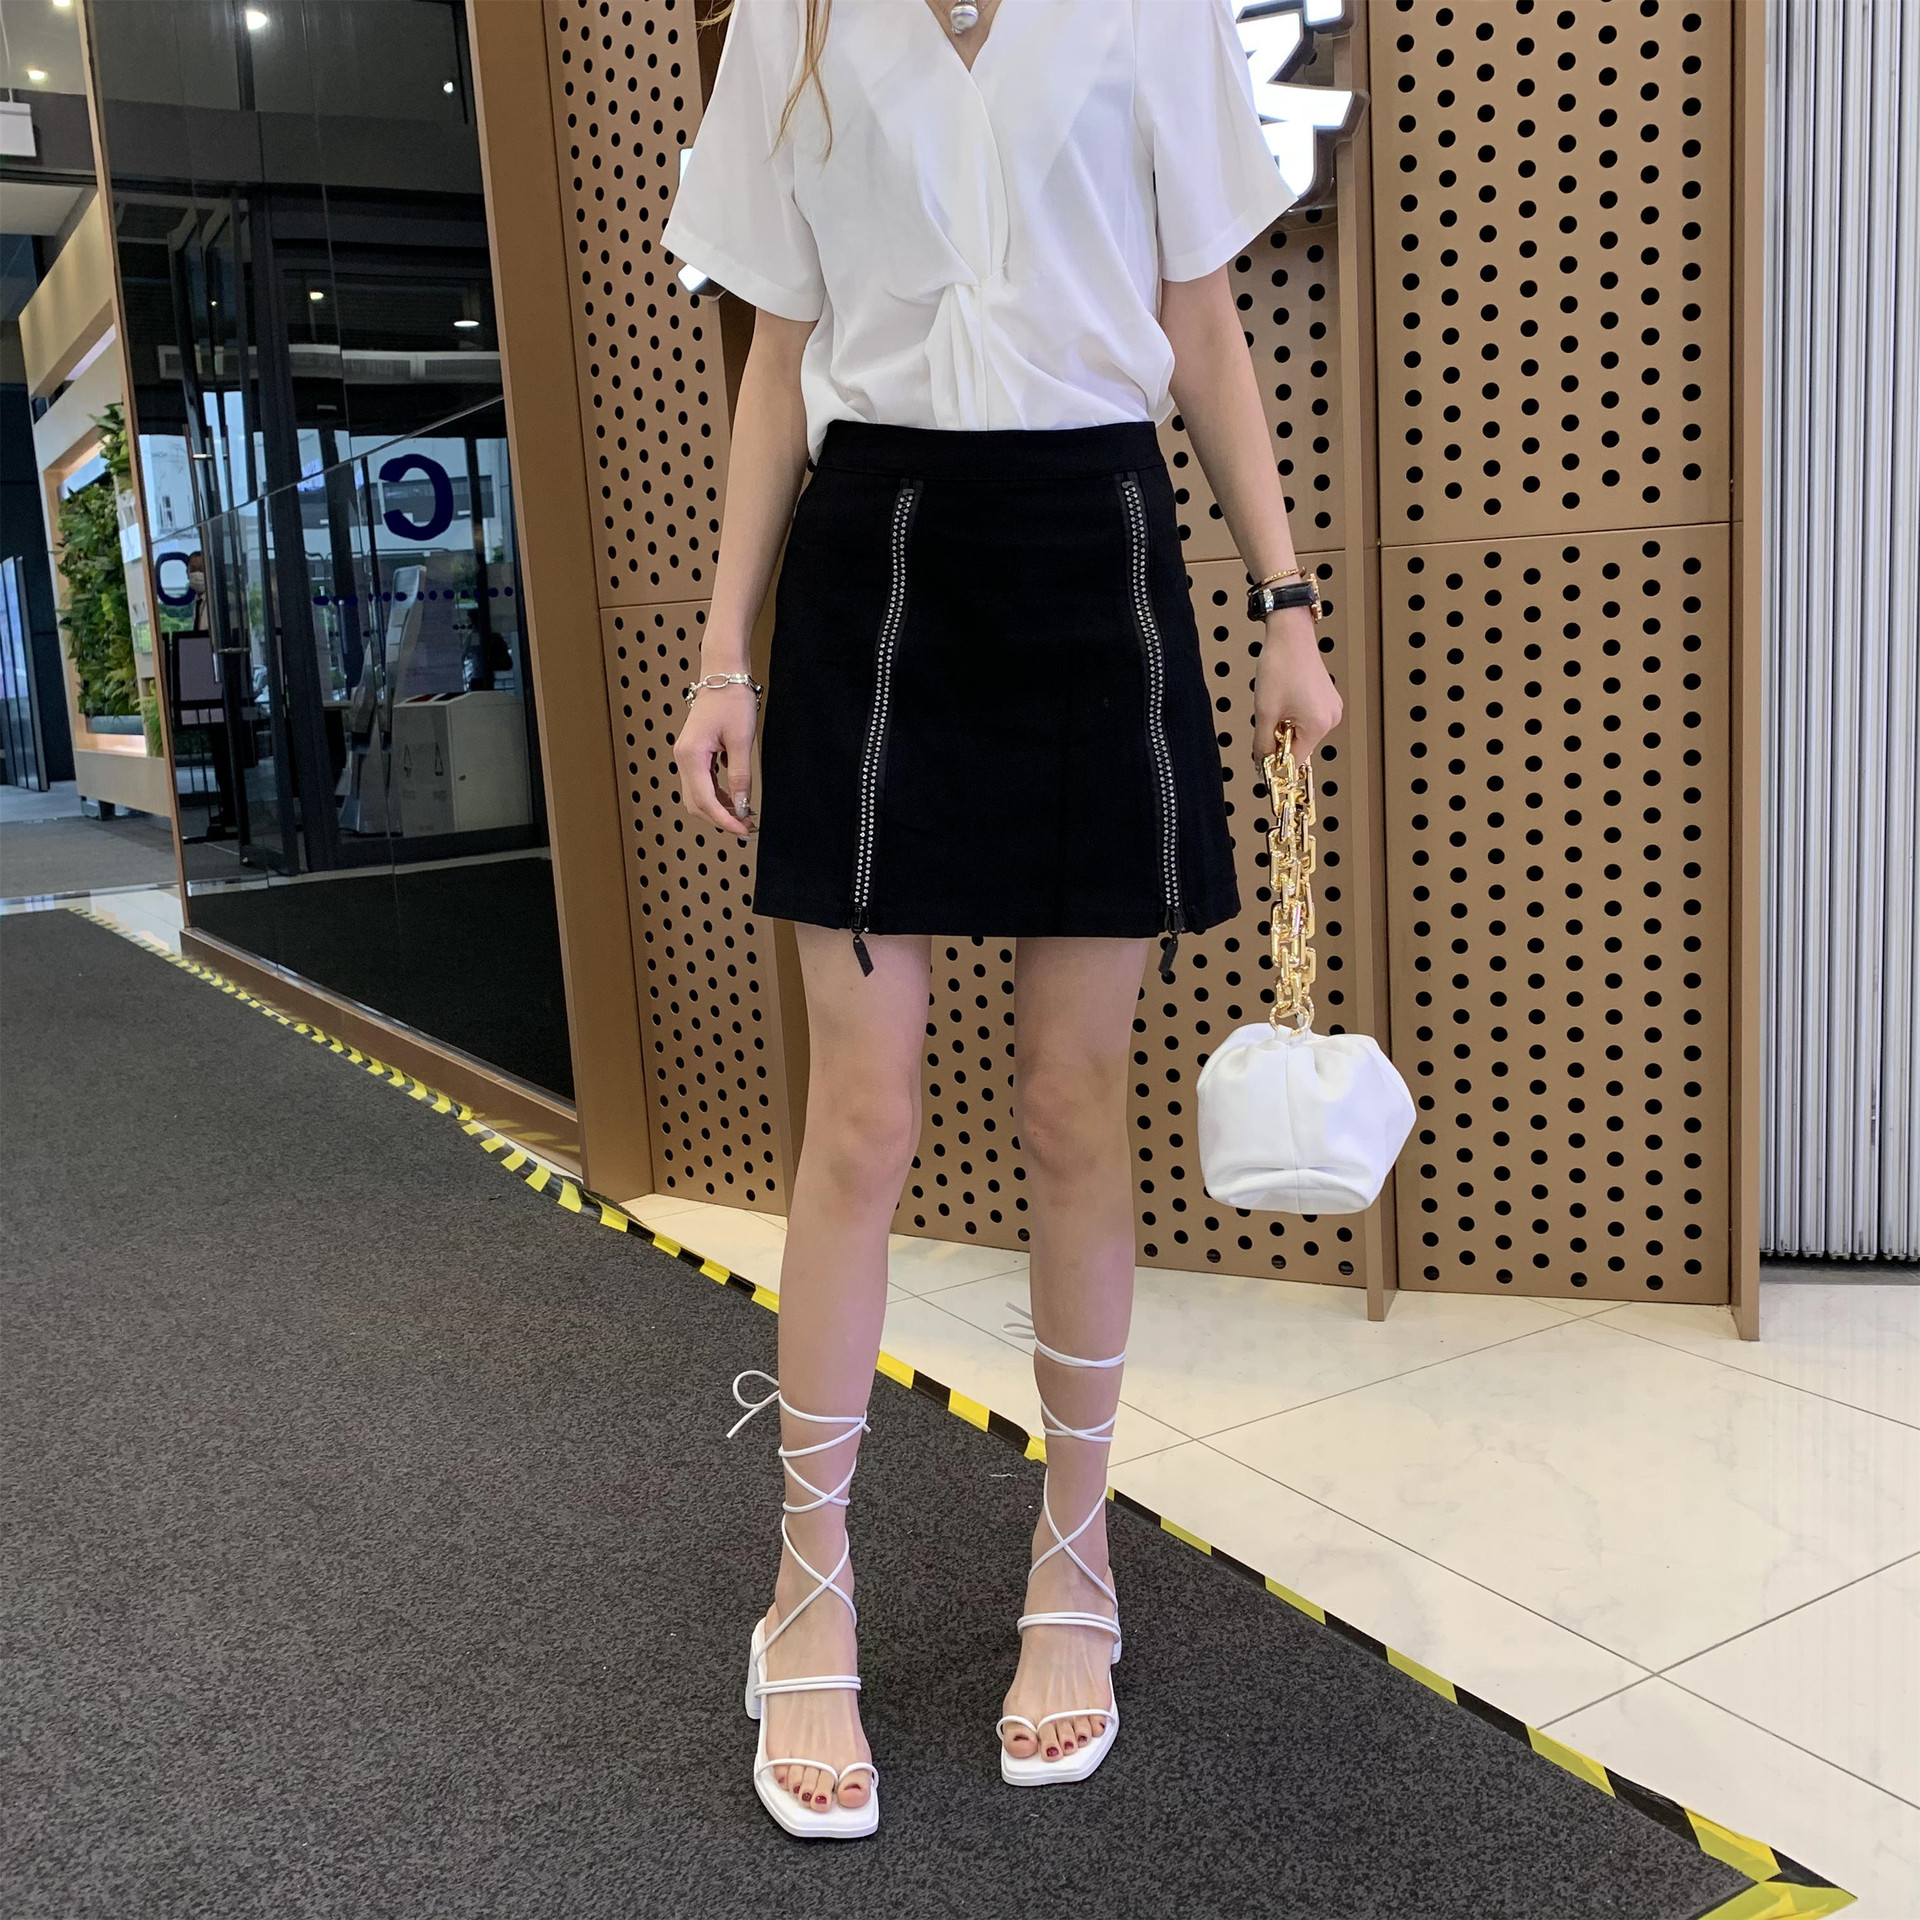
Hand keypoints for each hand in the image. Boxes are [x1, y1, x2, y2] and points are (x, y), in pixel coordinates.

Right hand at [672, 682, 757, 837]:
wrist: (723, 674)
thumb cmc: (731, 700)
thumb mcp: (741, 741)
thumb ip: (740, 776)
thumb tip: (741, 806)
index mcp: (691, 755)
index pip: (704, 801)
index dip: (724, 820)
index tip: (743, 831)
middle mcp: (683, 758)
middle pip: (696, 804)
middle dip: (719, 819)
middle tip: (746, 828)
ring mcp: (686, 757)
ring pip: (697, 796)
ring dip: (718, 810)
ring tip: (742, 816)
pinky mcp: (693, 754)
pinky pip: (701, 784)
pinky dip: (716, 797)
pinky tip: (734, 799)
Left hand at [1253, 607, 1341, 766]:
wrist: (1290, 635)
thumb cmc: (1281, 665)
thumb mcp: (1264, 711)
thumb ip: (1262, 743)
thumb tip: (1262, 763)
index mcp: (1318, 724)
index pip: (1296, 760)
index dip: (1276, 762)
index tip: (1263, 764)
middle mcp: (1331, 718)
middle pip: (1300, 746)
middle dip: (1280, 740)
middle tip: (1267, 719)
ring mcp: (1331, 708)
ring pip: (1303, 733)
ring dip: (1286, 727)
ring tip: (1277, 703)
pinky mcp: (1328, 699)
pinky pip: (1308, 719)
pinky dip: (1293, 717)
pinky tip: (1286, 699)